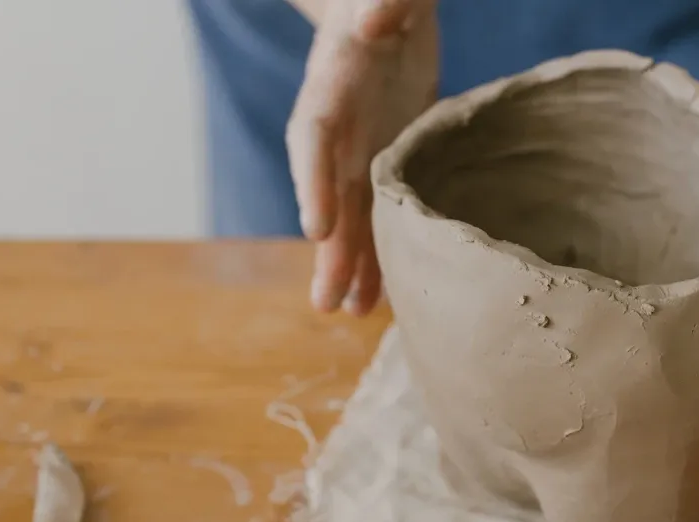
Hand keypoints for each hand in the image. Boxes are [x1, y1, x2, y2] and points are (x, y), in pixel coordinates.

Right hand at [287, 0, 437, 314]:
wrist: (384, 11)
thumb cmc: (386, 0)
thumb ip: (382, 6)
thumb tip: (376, 16)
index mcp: (330, 88)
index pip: (314, 140)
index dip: (312, 184)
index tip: (317, 229)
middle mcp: (337, 130)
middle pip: (328, 195)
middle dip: (330, 250)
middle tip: (327, 303)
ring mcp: (359, 150)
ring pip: (352, 217)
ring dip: (352, 265)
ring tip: (353, 313)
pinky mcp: (383, 161)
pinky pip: (378, 213)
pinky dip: (380, 250)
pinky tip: (384, 291)